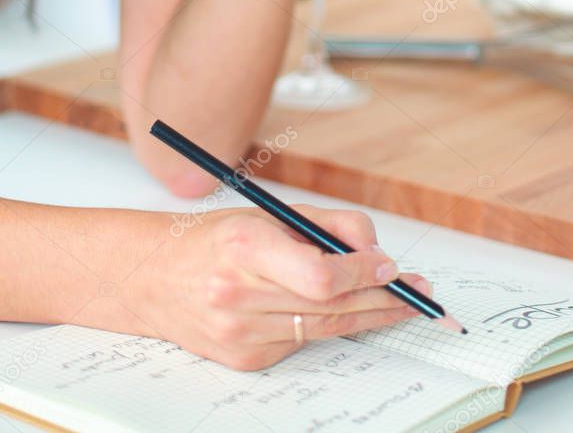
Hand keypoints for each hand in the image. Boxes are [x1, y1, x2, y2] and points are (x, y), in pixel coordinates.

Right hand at [130, 204, 428, 370]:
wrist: (154, 279)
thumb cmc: (217, 239)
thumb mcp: (272, 213)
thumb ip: (329, 225)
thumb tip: (377, 254)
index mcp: (245, 249)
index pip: (322, 276)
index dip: (364, 274)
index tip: (392, 268)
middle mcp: (238, 295)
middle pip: (332, 308)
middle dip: (384, 300)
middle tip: (418, 294)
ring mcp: (240, 334)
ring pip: (325, 329)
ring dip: (368, 316)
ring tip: (399, 303)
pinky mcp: (244, 358)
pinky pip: (303, 342)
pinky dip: (326, 324)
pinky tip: (340, 310)